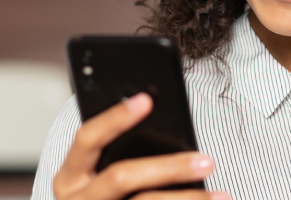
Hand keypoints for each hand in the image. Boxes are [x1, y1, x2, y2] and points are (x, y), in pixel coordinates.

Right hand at [52, 93, 228, 199]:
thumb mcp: (95, 178)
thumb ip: (116, 155)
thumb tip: (158, 122)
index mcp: (69, 177)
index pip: (88, 139)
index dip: (115, 118)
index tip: (146, 100)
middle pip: (122, 177)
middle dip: (169, 168)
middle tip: (207, 161)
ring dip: (187, 199)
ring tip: (221, 196)